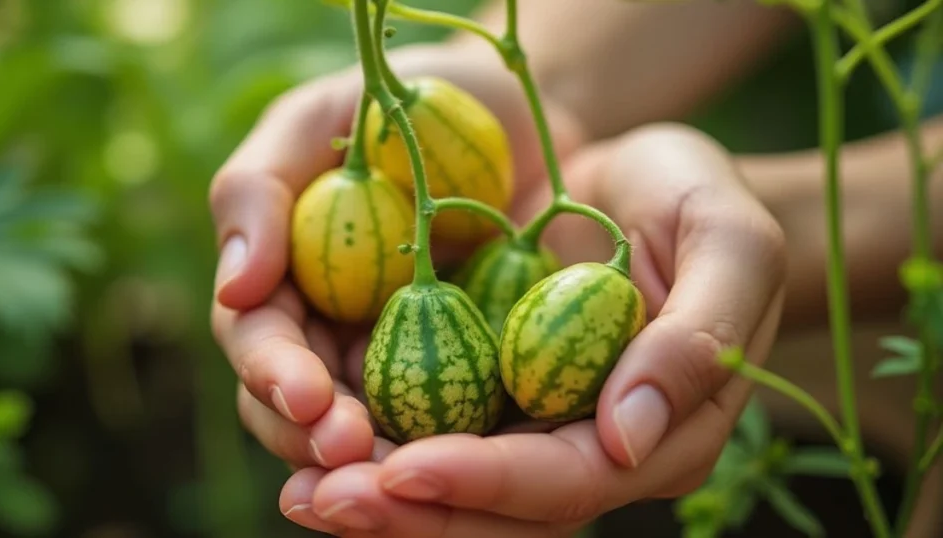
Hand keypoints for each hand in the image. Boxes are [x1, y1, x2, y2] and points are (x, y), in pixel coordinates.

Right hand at [208, 42, 584, 475]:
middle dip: (318, 439)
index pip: (261, 345)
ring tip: (405, 477)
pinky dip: (453, 454)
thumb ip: (258, 190)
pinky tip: (470, 468)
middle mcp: (334, 338)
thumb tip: (233, 287)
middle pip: (303, 413)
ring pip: (373, 436)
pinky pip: (455, 426)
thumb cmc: (405, 102)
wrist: (517, 112)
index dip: (275, 375)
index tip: (306, 393)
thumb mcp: (321, 118)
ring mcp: (400, 363)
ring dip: (379, 465)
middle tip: (350, 453)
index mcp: (287, 286)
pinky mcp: (473, 375)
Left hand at [276, 124, 787, 536]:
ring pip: (460, 494)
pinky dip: (375, 448)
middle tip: (323, 500)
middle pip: (502, 513)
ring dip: (380, 500)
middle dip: (413, 514)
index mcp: (660, 429)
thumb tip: (626, 438)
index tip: (404, 470)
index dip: (487, 483)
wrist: (642, 172)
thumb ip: (698, 338)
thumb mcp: (728, 241)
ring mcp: (538, 425)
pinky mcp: (493, 393)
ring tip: (303, 494)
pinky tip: (313, 439)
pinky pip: (433, 435)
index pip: (569, 480)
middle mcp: (595, 448)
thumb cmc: (695, 195)